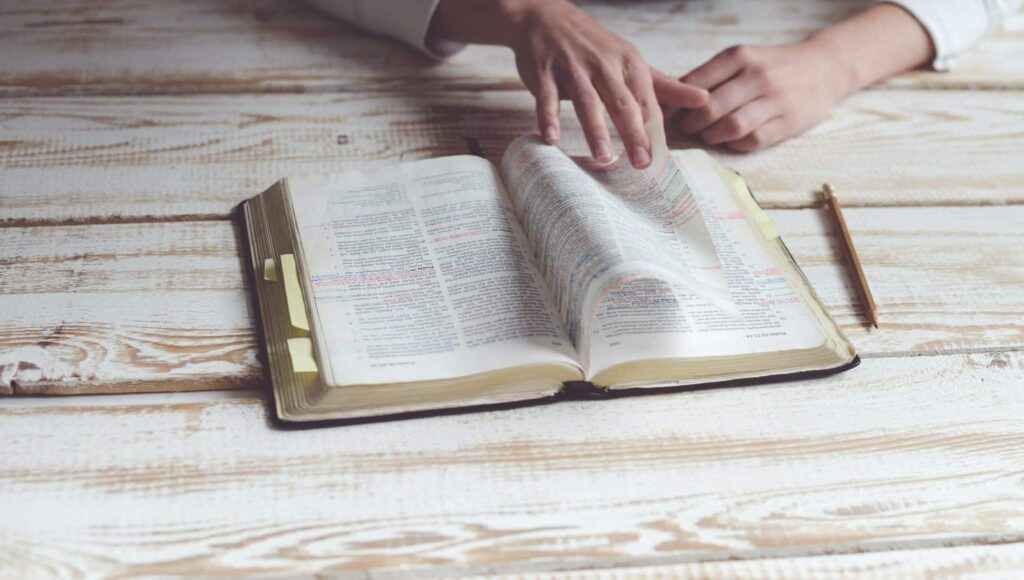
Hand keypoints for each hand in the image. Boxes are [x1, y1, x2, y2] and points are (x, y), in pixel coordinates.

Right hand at [429, 0, 707, 167]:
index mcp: (629, 63)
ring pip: (587, 101)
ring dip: (595, 130)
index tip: (659, 160)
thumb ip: (665, 86)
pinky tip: (551, 139)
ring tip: (604, 157)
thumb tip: (703, 99)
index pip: (646, 101)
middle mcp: (603, 64)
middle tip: (642, 163)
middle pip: (621, 103)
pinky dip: (548, 117)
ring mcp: (572, 68)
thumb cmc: (595, 48)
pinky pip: (547, 97)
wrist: (548, 18)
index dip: (653, 131)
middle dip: (633, 133)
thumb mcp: (632, 61)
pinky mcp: (544, 72)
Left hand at [675, 40, 851, 151]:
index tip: (671, 114)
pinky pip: (752, 141)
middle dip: (691, 124)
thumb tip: (672, 101)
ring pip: (731, 127)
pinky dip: (735, 145)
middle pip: (710, 108)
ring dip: (712, 136)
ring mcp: (775, 99)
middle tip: (686, 129)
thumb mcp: (743, 59)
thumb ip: (710, 77)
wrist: (824, 67)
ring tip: (708, 135)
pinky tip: (732, 141)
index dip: (678, 104)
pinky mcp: (788, 122)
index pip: (695, 84)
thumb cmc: (772, 66)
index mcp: (740, 57)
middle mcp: (757, 75)